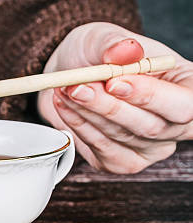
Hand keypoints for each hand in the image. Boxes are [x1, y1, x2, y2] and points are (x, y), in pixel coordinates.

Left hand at [38, 22, 192, 173]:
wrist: (68, 76)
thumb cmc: (95, 54)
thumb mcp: (102, 38)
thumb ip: (114, 44)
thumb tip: (126, 50)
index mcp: (186, 86)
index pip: (186, 103)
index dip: (152, 96)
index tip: (114, 82)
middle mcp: (174, 123)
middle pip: (153, 126)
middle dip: (110, 107)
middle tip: (78, 87)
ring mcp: (149, 147)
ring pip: (122, 137)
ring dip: (88, 113)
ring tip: (65, 89)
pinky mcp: (120, 162)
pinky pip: (101, 149)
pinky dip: (78, 126)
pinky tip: (64, 106)